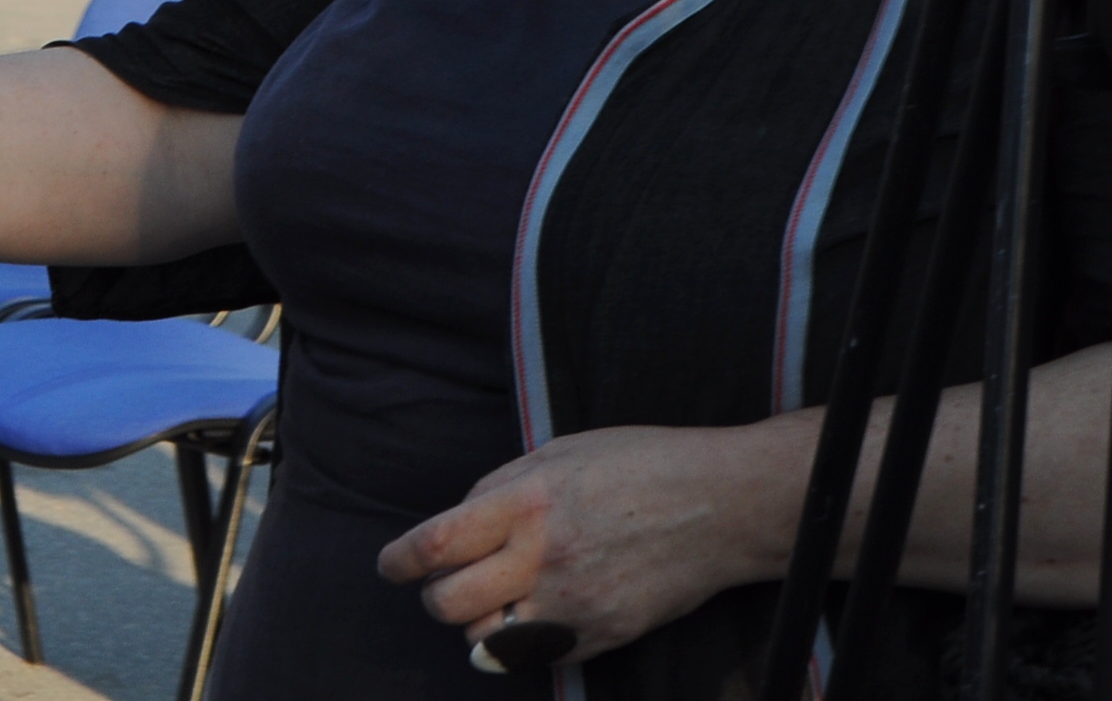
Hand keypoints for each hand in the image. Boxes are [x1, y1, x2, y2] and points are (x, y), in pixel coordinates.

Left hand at [376, 423, 797, 664]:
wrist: (721, 505)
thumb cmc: (639, 465)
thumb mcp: (559, 453)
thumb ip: (499, 489)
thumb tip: (454, 523)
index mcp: (527, 502)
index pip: (437, 543)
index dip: (400, 561)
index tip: (390, 566)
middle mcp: (544, 557)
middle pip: (450, 603)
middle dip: (434, 595)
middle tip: (442, 582)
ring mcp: (575, 604)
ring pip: (484, 640)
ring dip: (473, 623)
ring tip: (487, 600)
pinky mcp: (604, 635)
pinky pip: (534, 657)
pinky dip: (515, 646)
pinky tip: (523, 622)